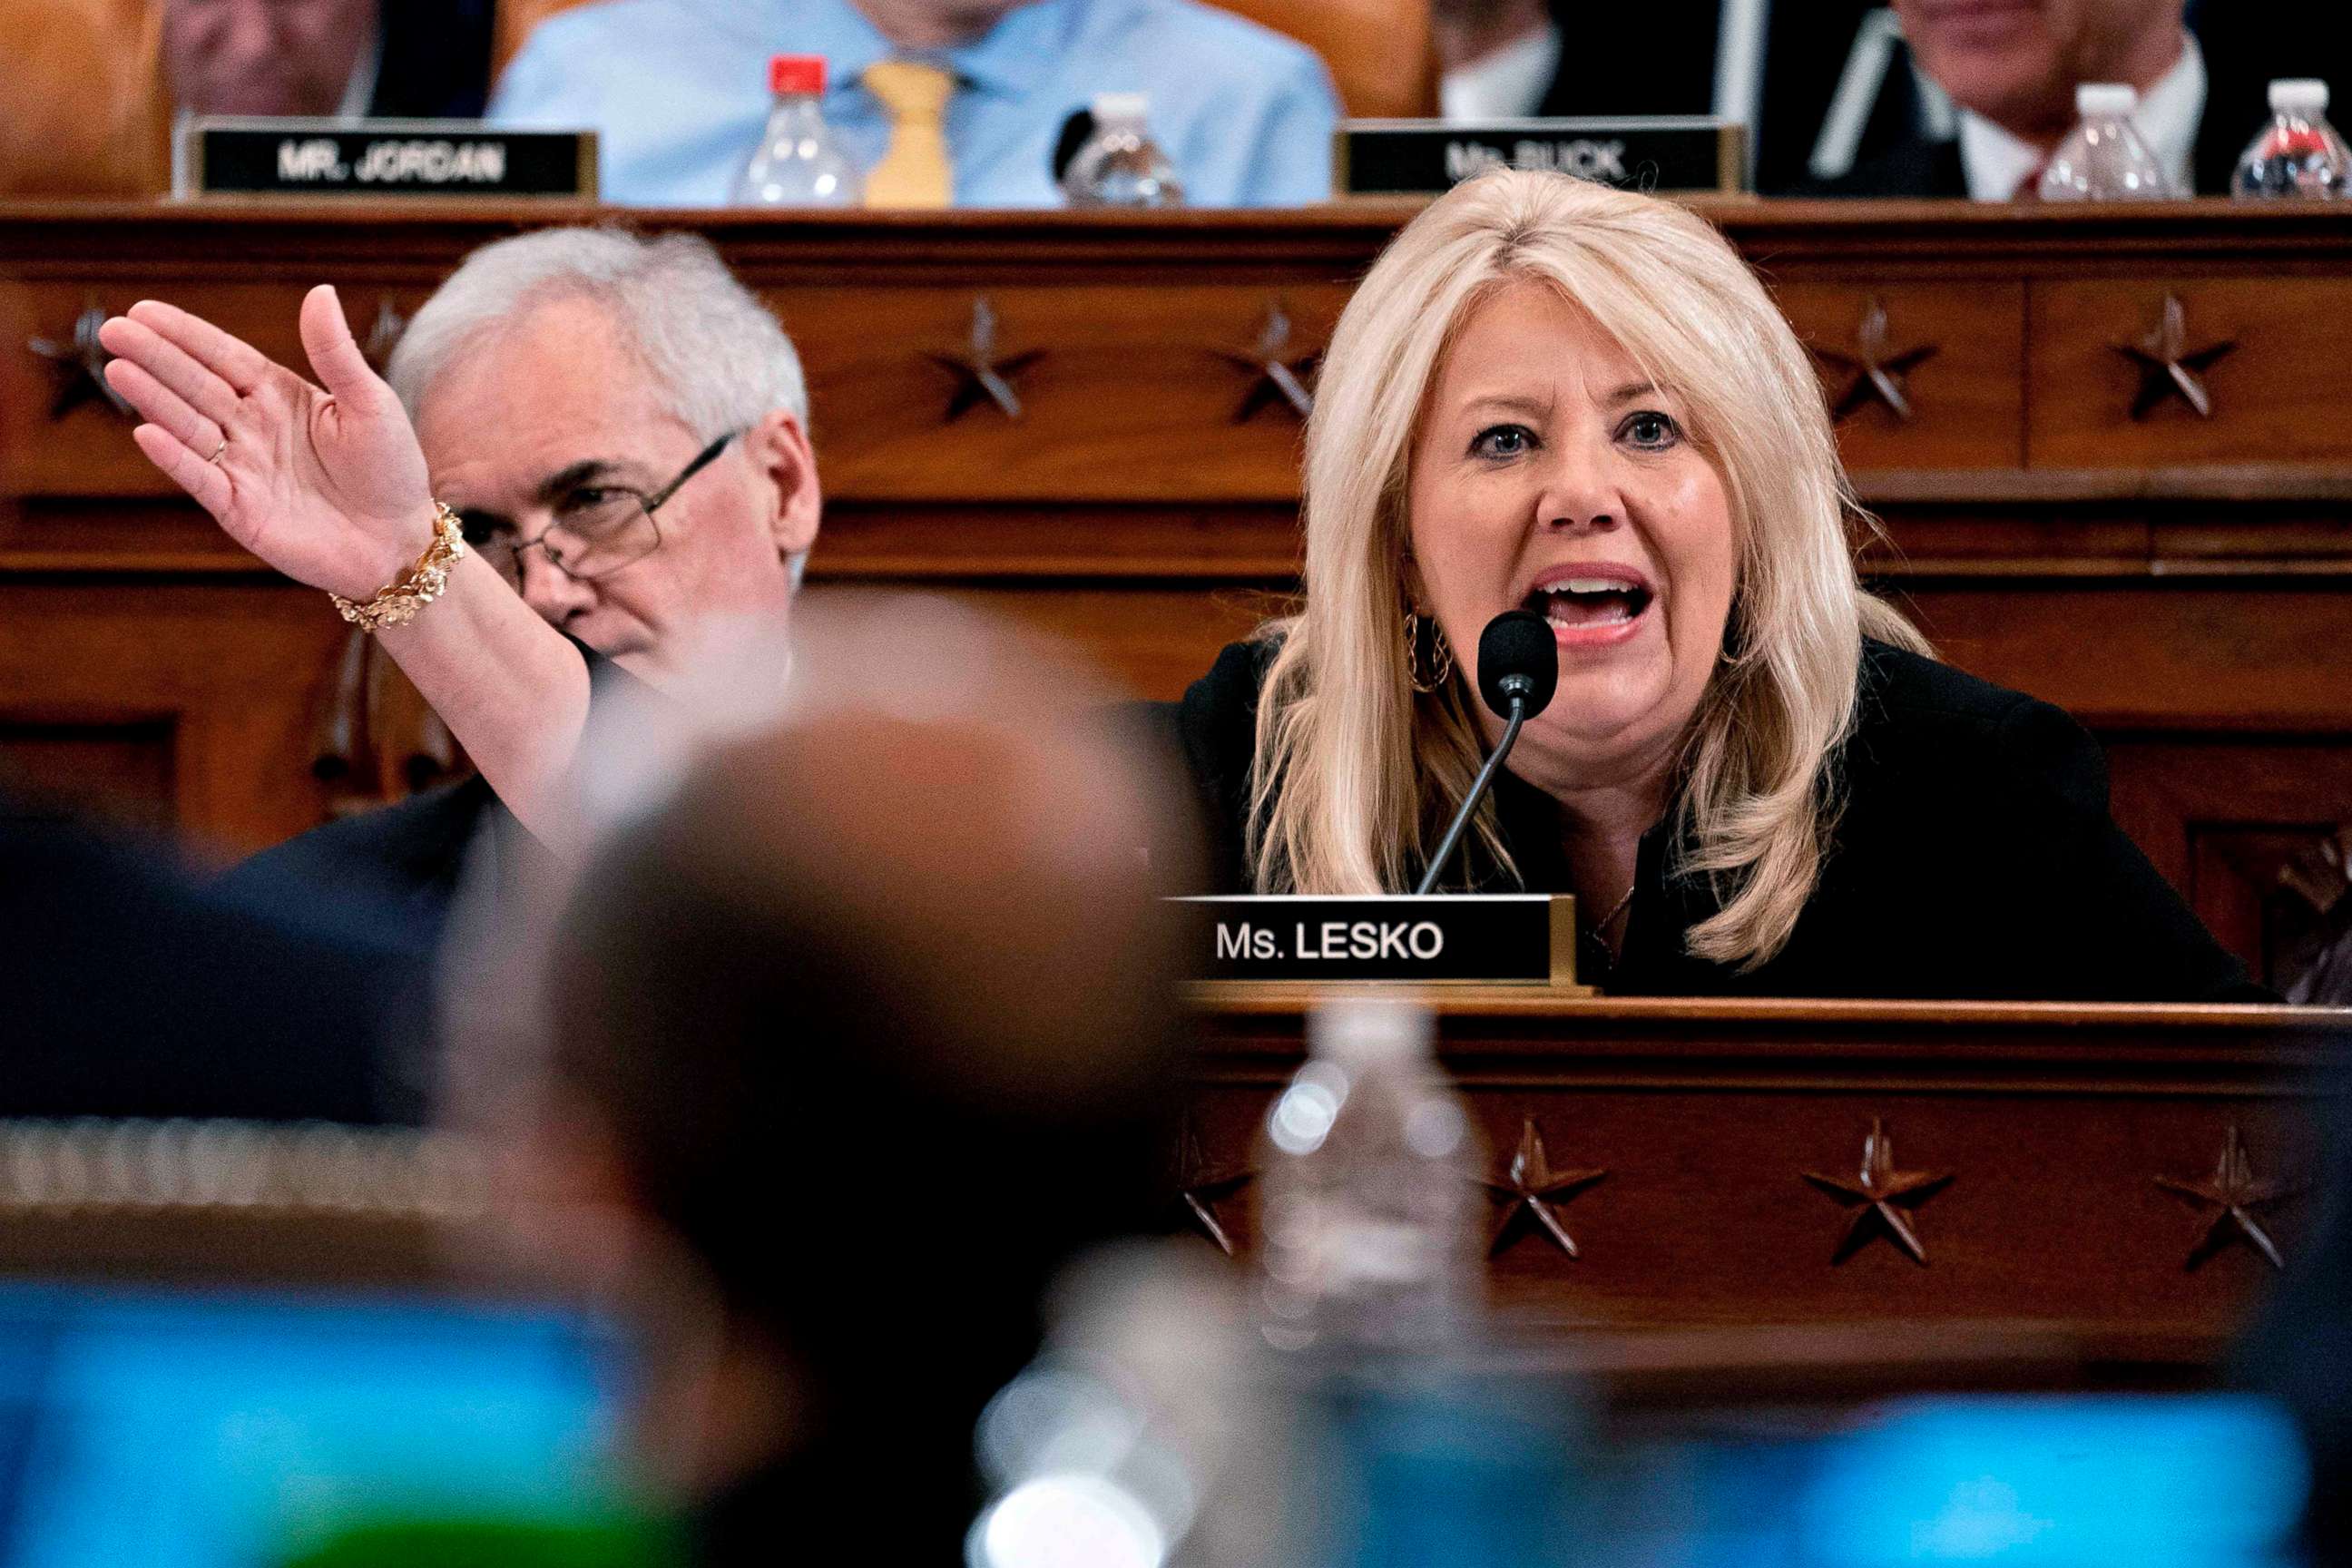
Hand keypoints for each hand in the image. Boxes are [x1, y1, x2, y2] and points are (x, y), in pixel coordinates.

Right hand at [98, 286, 435, 599]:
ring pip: (189, 427)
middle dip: (155, 358)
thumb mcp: (370, 403)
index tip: (145, 310)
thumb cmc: (390, 469)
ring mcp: (242, 468)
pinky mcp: (240, 510)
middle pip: (196, 385)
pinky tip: (147, 433)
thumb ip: (336, 353)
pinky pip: (202, 480)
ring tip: (118, 369)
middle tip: (114, 331)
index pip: (224, 357)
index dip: (185, 334)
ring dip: (154, 400)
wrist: (400, 541)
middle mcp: (252, 426)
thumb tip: (321, 291)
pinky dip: (176, 458)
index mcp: (279, 395)